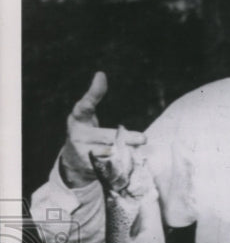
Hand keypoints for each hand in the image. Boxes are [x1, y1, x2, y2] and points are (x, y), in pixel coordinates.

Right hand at [60, 72, 145, 187]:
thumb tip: (100, 74)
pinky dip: (124, 164)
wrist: (74, 161)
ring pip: (112, 152)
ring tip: (137, 150)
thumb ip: (94, 98)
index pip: (84, 107)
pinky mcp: (91, 168)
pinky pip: (113, 166)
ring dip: (128, 152)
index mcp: (77, 120)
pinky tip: (131, 162)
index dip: (93, 94)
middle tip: (144, 139)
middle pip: (106, 136)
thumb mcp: (87, 115)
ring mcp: (83, 153)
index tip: (101, 78)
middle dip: (126, 138)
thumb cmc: (87, 132)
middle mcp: (78, 136)